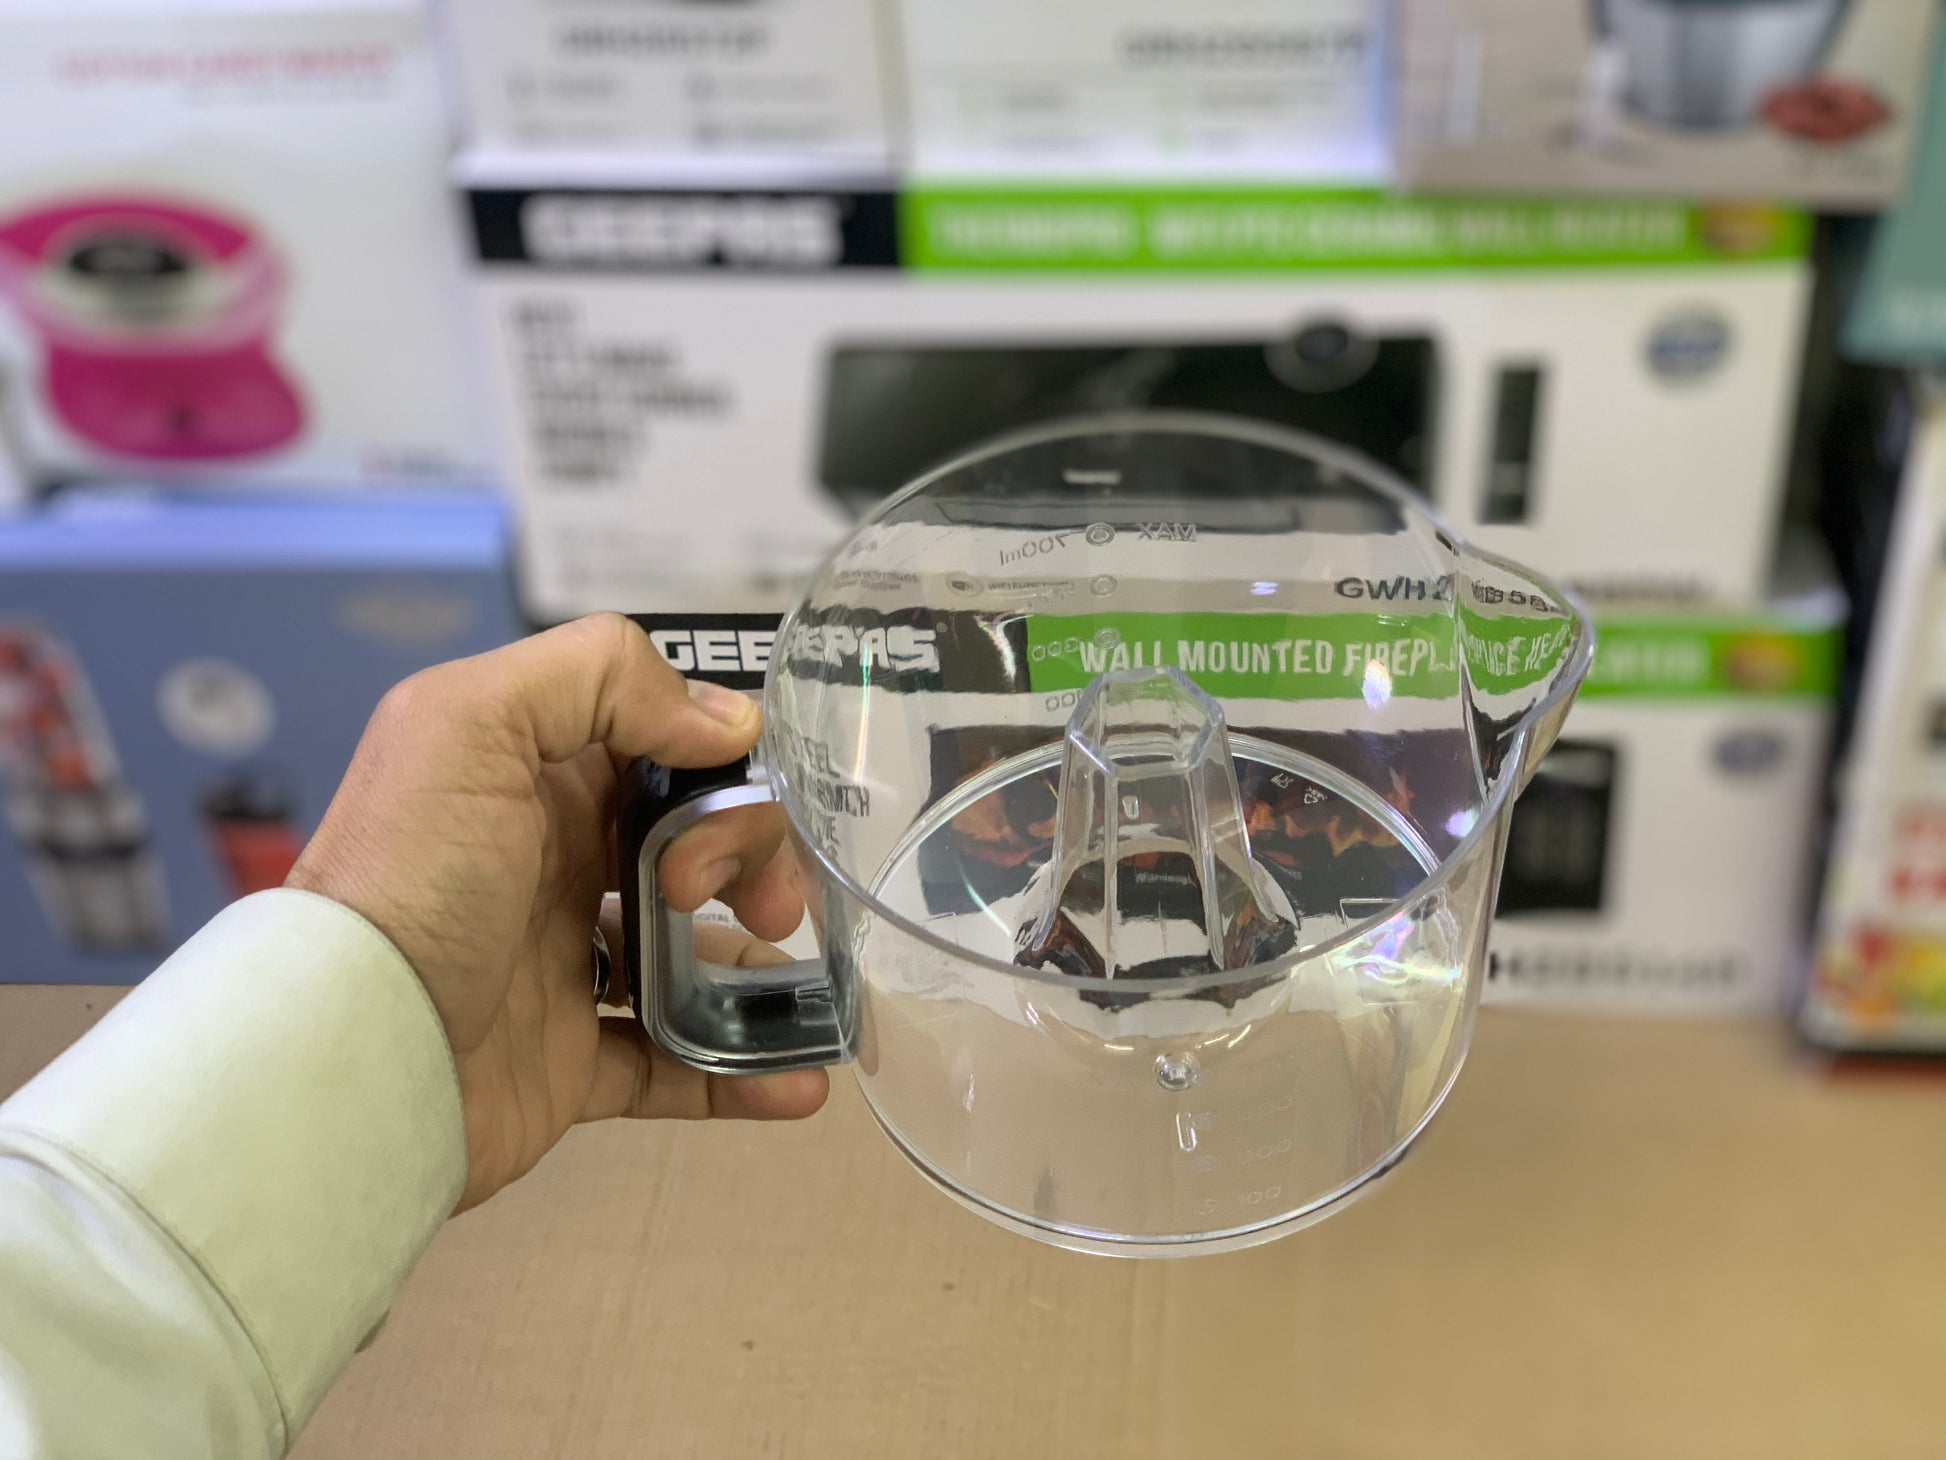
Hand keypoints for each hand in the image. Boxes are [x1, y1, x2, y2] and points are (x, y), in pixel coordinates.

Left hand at [286, 613, 827, 1211]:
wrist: (346, 1061)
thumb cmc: (406, 882)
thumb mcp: (470, 725)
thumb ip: (598, 678)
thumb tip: (726, 720)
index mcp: (529, 780)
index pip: (657, 748)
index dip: (718, 767)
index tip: (743, 803)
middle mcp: (551, 866)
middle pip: (692, 845)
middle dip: (754, 862)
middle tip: (764, 905)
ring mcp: (565, 968)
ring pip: (695, 954)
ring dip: (766, 968)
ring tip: (814, 995)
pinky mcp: (572, 1065)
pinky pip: (677, 1064)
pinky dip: (745, 1074)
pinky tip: (803, 1084)